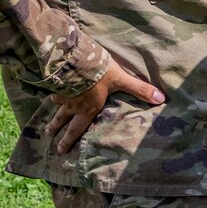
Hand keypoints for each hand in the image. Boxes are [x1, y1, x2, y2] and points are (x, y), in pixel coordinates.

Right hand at [46, 58, 163, 152]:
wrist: (72, 58)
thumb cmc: (98, 72)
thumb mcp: (121, 79)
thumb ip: (139, 89)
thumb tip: (161, 99)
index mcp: (88, 108)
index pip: (78, 128)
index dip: (70, 140)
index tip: (61, 149)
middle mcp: (73, 104)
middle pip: (63, 119)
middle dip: (57, 129)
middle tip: (49, 136)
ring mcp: (61, 92)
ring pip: (56, 105)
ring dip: (52, 113)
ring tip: (46, 120)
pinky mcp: (54, 80)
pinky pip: (51, 89)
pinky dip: (50, 92)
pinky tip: (48, 90)